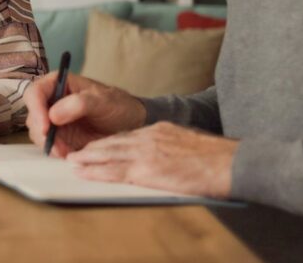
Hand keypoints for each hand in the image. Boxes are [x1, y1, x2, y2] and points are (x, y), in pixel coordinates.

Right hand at [24, 73, 145, 157]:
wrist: (129, 124)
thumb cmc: (117, 105)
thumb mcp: (103, 100)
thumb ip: (80, 103)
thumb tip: (53, 114)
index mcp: (58, 83)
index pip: (35, 92)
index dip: (36, 109)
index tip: (46, 126)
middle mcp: (51, 100)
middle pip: (33, 115)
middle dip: (42, 132)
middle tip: (57, 145)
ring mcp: (53, 119)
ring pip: (38, 132)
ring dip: (49, 144)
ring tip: (66, 150)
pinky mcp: (59, 136)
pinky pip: (48, 144)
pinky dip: (55, 150)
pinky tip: (68, 153)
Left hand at [67, 122, 237, 197]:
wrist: (228, 162)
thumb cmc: (218, 158)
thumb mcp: (192, 143)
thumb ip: (175, 146)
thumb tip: (170, 156)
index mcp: (161, 130)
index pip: (130, 135)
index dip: (112, 141)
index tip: (100, 145)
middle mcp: (150, 137)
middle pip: (115, 141)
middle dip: (94, 147)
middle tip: (77, 151)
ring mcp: (146, 152)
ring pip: (109, 154)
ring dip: (88, 158)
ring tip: (73, 160)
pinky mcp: (146, 169)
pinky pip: (114, 170)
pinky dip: (95, 171)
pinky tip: (83, 172)